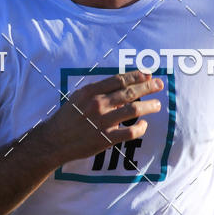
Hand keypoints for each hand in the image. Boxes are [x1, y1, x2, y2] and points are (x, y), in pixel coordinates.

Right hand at [46, 70, 162, 163]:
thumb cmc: (68, 118)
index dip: (136, 76)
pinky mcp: (105, 138)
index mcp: (91, 91)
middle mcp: (98, 104)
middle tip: (159, 84)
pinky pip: (130, 132)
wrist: (54, 140)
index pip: (119, 80)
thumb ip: (99, 91)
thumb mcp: (79, 97)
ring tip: (157, 105)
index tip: (148, 74)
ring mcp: (102, 121)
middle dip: (148, 86)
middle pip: (130, 92)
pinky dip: (140, 128)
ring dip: (149, 106)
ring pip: (134, 110)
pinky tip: (144, 125)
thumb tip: (122, 85)